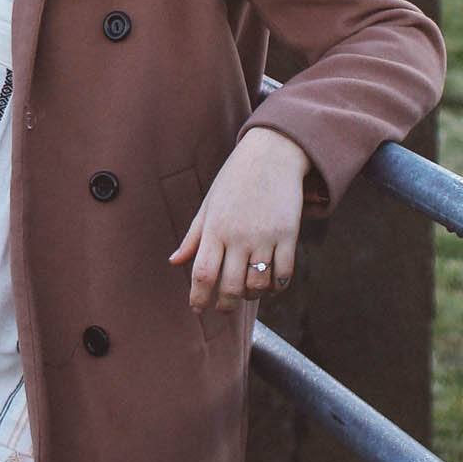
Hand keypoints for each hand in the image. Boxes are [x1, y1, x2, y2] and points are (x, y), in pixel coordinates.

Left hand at [167, 129, 313, 310]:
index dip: (198, 297)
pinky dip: (277, 286)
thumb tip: (174, 262)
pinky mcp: (288, 234)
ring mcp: (265, 236)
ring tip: (248, 292)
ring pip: (258, 284)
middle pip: (230, 287)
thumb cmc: (235, 179)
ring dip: (252, 296)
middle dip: (225, 305)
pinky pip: (284, 273)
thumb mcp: (210, 204)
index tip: (197, 308)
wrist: (272, 153)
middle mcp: (238, 236)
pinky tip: (271, 283)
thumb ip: (194, 237)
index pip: (203, 274)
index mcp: (214, 228)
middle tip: (224, 307)